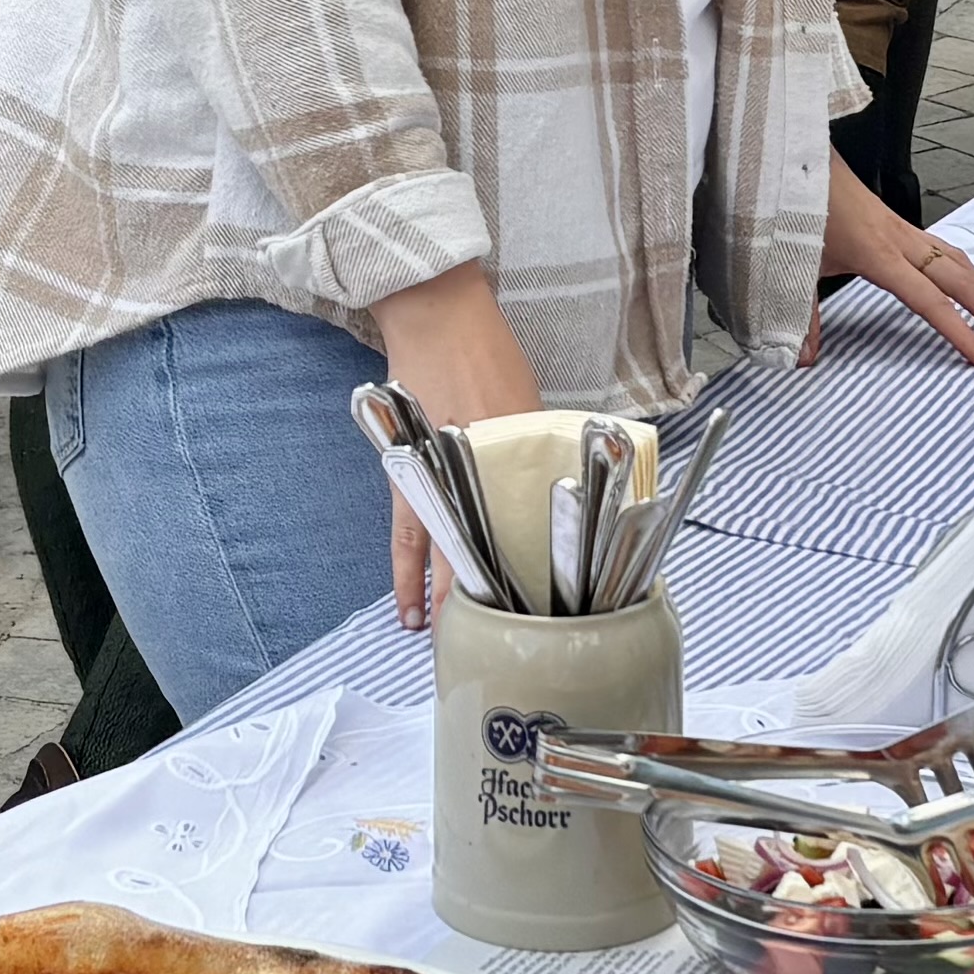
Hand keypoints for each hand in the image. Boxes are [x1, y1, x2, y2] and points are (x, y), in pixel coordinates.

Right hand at [368, 261, 540, 628]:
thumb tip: (565, 496)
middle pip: (483, 561)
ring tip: (451, 650)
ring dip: (446, 607)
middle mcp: (472, 484)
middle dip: (491, 609)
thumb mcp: (532, 406)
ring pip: (443, 561)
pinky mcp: (409, 479)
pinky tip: (410, 613)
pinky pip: (408, 541)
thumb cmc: (488, 355)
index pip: (526, 541)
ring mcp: (435, 483)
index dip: (536, 588)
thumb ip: (542, 456)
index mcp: (510, 466)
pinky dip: (408, 579)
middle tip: (501, 653)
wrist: (433, 319)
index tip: (549, 624)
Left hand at [806, 158, 973, 370]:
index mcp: (877, 254)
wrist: (793, 158)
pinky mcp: (897, 222)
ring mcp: (902, 229)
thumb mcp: (791, 266)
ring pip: (958, 259)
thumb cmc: (794, 207)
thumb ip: (801, 315)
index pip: (930, 301)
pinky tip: (969, 282)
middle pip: (961, 279)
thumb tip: (804, 356)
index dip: (960, 332)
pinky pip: (944, 247)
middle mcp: (899, 240)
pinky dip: (965, 269)